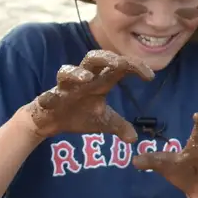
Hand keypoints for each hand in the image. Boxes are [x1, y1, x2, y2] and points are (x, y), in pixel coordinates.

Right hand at [28, 50, 153, 141]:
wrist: (51, 121)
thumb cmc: (79, 114)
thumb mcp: (103, 122)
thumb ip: (119, 126)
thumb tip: (135, 139)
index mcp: (99, 81)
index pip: (118, 67)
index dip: (134, 67)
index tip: (150, 77)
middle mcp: (83, 80)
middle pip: (93, 59)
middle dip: (106, 58)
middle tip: (120, 63)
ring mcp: (65, 88)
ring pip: (67, 72)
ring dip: (76, 73)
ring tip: (86, 78)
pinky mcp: (48, 99)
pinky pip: (47, 96)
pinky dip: (48, 97)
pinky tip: (49, 100)